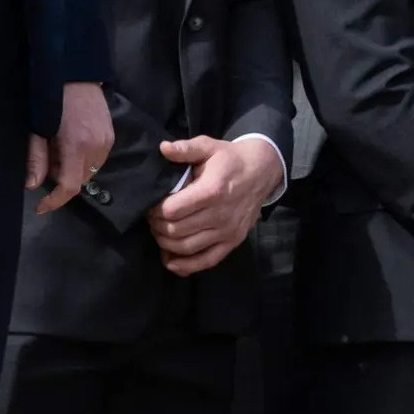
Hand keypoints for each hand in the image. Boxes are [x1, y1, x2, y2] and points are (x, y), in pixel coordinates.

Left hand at [26, 82, 110, 215]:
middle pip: (80, 181)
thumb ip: (36, 159)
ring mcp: (107, 141)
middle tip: (45, 165)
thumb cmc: (51, 102)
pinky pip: (97, 159)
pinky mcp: (111, 135)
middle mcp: (97, 148)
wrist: (77, 76)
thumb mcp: (37, 131)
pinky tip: (71, 145)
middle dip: (61, 181)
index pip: (70, 186)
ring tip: (58, 152)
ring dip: (72, 171)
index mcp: (76, 147)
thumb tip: (32, 186)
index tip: (40, 207)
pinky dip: (82, 160)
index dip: (55, 201)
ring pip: (89, 171)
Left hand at [147, 134, 285, 274]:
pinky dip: (185, 266)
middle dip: (157, 226)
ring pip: (185, 247)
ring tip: (162, 231)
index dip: (154, 210)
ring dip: (166, 243)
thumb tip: (162, 148)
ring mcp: (228, 230)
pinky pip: (206, 261)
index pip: (172, 211)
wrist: (262, 171)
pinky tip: (171, 259)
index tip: (152, 205)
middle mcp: (221, 214)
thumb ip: (186, 149)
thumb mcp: (209, 147)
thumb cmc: (230, 159)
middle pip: (175, 231)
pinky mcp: (233, 241)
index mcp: (213, 190)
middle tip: (154, 218)